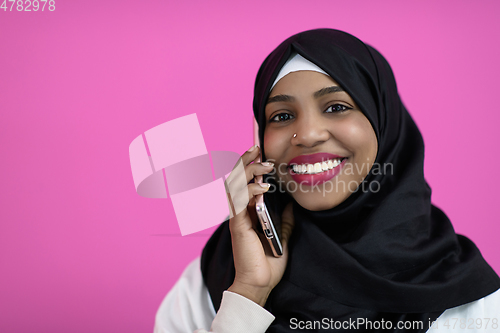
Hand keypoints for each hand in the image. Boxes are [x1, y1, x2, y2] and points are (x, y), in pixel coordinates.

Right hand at [225, 145, 294, 306]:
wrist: (260, 283)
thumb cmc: (268, 262)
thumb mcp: (282, 234)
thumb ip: (284, 218)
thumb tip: (291, 203)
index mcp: (248, 210)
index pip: (246, 180)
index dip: (249, 162)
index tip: (259, 148)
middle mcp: (239, 210)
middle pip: (236, 177)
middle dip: (246, 159)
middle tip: (257, 146)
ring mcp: (236, 216)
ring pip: (234, 185)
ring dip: (247, 170)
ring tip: (262, 162)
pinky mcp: (237, 225)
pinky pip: (239, 202)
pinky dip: (249, 191)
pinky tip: (262, 187)